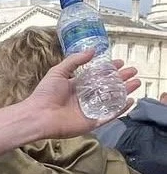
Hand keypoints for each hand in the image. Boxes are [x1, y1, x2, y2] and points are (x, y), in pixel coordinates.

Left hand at [26, 51, 140, 136]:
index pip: (98, 76)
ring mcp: (88, 111)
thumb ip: (75, 60)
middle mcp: (84, 98)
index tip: (120, 63)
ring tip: (136, 83)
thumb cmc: (45, 94)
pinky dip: (120, 110)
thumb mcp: (59, 71)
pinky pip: (108, 116)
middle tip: (133, 72)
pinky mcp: (90, 123)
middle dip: (121, 79)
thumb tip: (93, 50)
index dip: (109, 69)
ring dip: (124, 92)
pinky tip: (129, 101)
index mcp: (77, 86)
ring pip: (111, 101)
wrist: (37, 115)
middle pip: (107, 87)